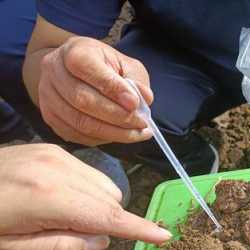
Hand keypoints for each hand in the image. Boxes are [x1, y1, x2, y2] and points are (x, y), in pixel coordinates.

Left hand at [0, 144, 171, 249]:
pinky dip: (85, 190)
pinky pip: (87, 172)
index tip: (164, 235)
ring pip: (102, 184)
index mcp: (47, 197)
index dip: (138, 228)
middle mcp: (57, 167)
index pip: (107, 215)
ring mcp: (53, 153)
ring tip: (58, 217)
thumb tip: (99, 239)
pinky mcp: (49, 147)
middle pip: (109, 198)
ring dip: (96, 205)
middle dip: (105, 220)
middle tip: (69, 236)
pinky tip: (57, 199)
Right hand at [38, 37, 153, 145]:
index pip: (87, 68)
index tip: (135, 103)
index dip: (112, 88)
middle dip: (117, 116)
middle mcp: (54, 71)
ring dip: (113, 132)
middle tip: (141, 123)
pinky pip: (75, 134)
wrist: (76, 71)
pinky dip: (101, 139)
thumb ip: (136, 81)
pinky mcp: (49, 116)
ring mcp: (46, 95)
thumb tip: (143, 99)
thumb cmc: (105, 67)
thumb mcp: (125, 65)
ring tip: (137, 133)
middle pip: (83, 100)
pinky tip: (119, 135)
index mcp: (73, 51)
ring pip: (79, 121)